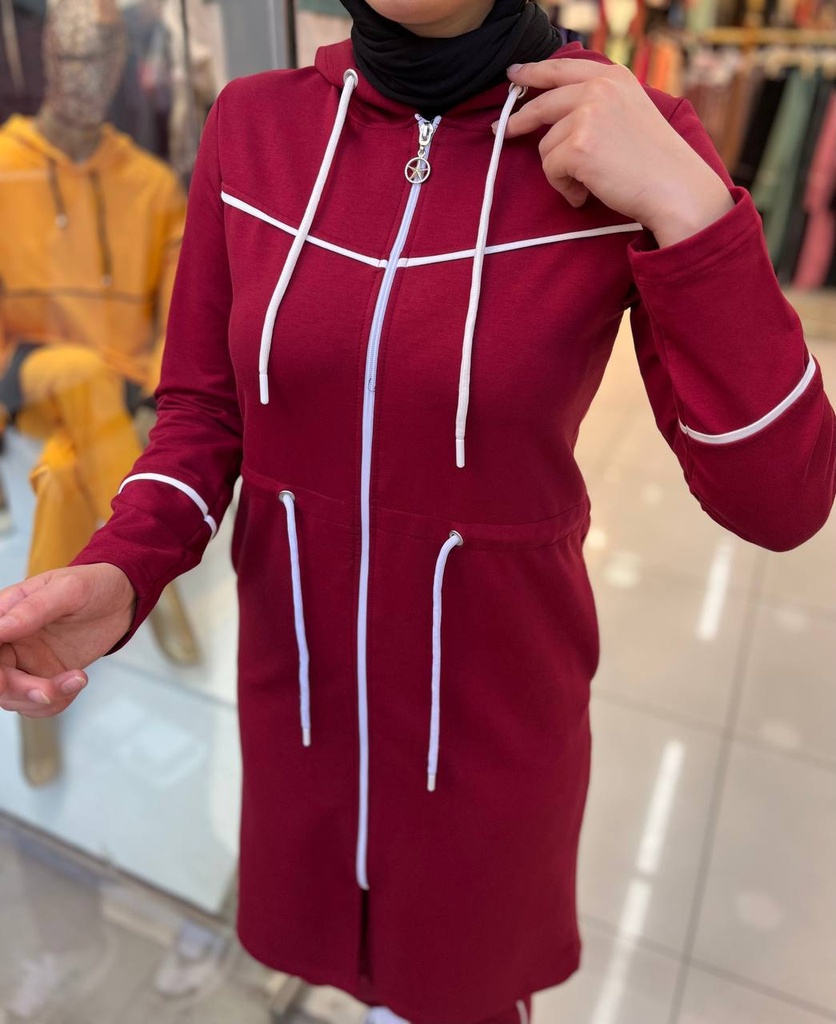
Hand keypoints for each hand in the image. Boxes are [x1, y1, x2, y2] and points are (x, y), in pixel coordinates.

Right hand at [0, 563, 135, 717]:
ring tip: (77, 678)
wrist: (121, 600)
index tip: (3, 679)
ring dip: (45, 697)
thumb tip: (0, 627)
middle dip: (18, 689)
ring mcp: (26, 662)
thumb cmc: (94, 584)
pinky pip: (39, 703)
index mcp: (5, 613)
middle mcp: (10, 641)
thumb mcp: (69, 588)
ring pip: (14, 697)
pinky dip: (58, 700)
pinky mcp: (45, 676)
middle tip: (46, 691)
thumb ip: (34, 608)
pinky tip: (77, 680)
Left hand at [501, 59, 733, 246]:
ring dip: (561, 170)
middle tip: (503, 130)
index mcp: (612, 77)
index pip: (562, 68)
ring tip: (588, 183)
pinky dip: (565, 187)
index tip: (514, 74)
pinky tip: (586, 193)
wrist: (675, 188)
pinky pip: (550, 170)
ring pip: (546, 145)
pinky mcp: (577, 146)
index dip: (533, 72)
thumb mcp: (630, 112)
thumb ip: (599, 103)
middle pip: (542, 103)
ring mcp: (586, 115)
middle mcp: (598, 89)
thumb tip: (560, 113)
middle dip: (520, 120)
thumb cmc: (655, 161)